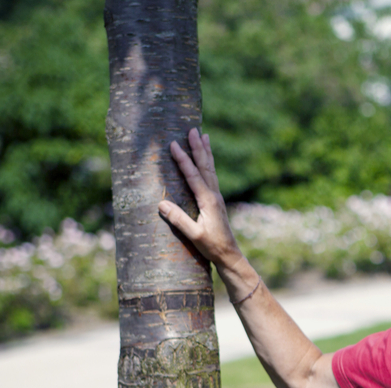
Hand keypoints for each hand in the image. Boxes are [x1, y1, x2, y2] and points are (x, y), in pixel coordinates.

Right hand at [158, 128, 243, 269]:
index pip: (193, 175)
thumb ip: (179, 219)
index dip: (183, 159)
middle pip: (205, 166)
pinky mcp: (216, 201)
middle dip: (198, 147)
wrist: (229, 255)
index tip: (174, 144)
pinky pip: (211, 176)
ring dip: (206, 152)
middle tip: (193, 129)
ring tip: (204, 135)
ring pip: (210, 169)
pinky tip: (207, 160)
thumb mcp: (194, 235)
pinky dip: (208, 164)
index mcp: (208, 200)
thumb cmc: (211, 246)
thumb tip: (161, 203)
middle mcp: (214, 195)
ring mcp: (217, 197)